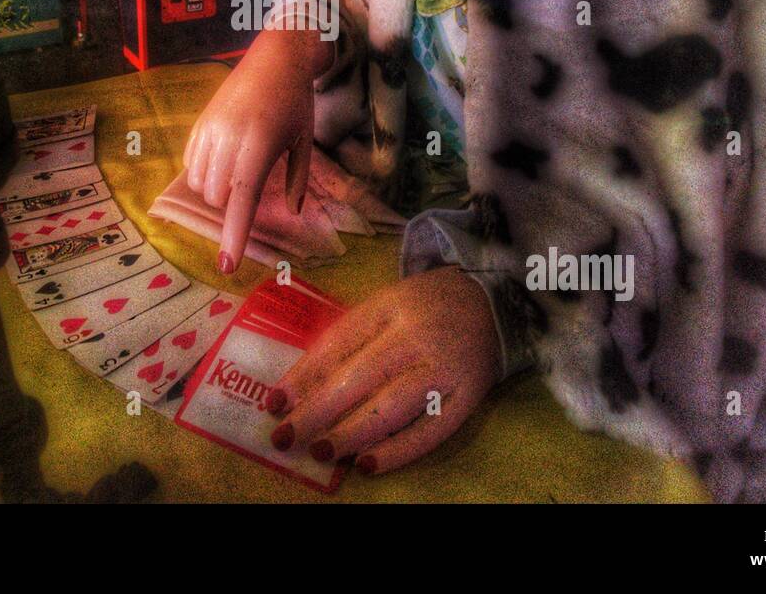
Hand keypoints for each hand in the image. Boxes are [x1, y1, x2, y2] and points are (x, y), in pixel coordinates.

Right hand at [184, 26, 332, 273]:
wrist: (275, 56)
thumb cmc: (295, 100)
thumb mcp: (304, 140)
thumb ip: (297, 179)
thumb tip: (294, 212)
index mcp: (259, 145)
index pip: (242, 200)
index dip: (234, 235)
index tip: (227, 265)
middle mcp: (228, 138)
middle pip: (217, 197)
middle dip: (231, 203)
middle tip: (252, 183)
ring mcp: (209, 129)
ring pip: (199, 184)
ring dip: (215, 190)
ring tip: (237, 169)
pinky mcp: (199, 123)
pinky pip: (189, 163)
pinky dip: (202, 172)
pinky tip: (221, 159)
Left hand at [267, 266, 501, 474]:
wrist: (492, 301)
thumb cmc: (423, 307)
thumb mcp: (384, 306)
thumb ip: (347, 338)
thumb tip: (299, 386)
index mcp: (389, 306)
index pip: (339, 342)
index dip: (304, 375)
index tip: (274, 404)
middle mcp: (416, 335)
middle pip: (361, 375)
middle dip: (318, 410)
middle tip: (285, 437)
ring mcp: (444, 367)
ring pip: (393, 404)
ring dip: (353, 431)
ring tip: (321, 452)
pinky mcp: (468, 396)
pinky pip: (432, 429)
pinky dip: (400, 450)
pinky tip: (368, 464)